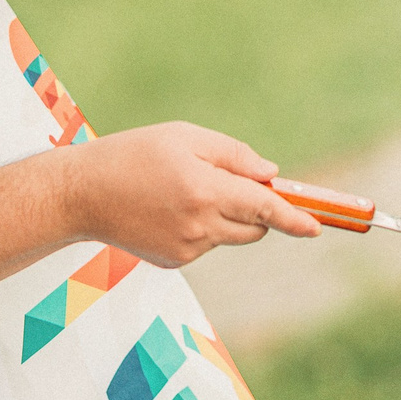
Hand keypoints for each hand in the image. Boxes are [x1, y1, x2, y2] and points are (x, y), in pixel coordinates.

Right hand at [57, 122, 321, 267]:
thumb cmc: (134, 155)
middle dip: (259, 210)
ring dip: (227, 216)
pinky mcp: (174, 262)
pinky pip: (206, 244)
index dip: (296, 218)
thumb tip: (271, 178)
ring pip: (231, 235)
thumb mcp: (184, 137)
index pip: (264, 208)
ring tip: (184, 190)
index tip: (319, 226)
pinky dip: (201, 227)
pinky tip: (167, 210)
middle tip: (239, 185)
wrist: (81, 194)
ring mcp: (187, 249)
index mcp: (204, 190)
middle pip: (255, 227)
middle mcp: (199, 225)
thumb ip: (233, 156)